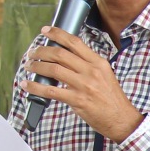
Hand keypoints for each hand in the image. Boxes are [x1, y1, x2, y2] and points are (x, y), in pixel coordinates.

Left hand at [21, 27, 144, 141]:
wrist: (122, 120)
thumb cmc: (112, 99)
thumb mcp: (105, 75)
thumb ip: (88, 65)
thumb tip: (66, 58)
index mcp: (98, 63)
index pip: (75, 42)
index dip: (57, 34)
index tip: (45, 31)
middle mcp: (91, 71)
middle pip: (60, 54)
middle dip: (41, 51)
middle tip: (32, 53)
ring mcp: (84, 86)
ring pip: (53, 69)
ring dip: (36, 66)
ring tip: (29, 67)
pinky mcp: (78, 100)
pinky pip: (51, 91)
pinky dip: (35, 87)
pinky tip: (27, 85)